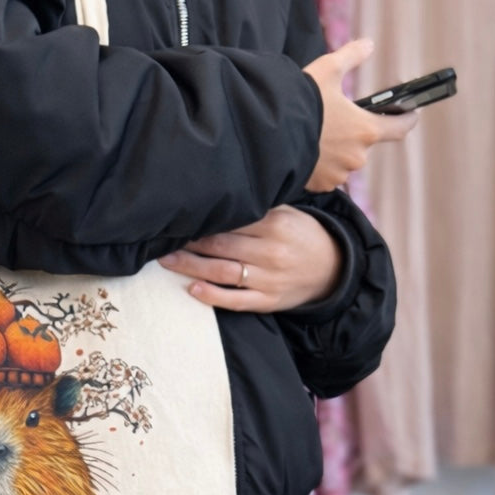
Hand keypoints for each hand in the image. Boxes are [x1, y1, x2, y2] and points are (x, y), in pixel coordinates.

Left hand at [158, 206, 341, 312]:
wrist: (333, 270)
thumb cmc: (302, 236)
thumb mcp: (289, 213)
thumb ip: (259, 206)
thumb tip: (221, 193)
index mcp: (276, 224)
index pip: (232, 220)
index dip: (203, 219)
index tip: (179, 216)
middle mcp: (271, 251)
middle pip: (221, 245)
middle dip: (189, 241)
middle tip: (161, 236)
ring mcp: (269, 278)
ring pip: (223, 272)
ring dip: (191, 266)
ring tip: (166, 260)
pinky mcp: (268, 301)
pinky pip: (236, 300)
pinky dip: (213, 296)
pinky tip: (192, 289)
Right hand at [303, 38, 416, 191]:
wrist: (269, 132)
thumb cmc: (301, 101)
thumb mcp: (327, 69)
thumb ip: (351, 56)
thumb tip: (368, 44)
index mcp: (366, 129)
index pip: (400, 128)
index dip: (407, 120)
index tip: (410, 115)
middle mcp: (358, 156)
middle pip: (363, 142)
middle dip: (353, 131)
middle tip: (334, 118)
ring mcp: (339, 173)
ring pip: (344, 159)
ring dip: (336, 149)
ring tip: (316, 134)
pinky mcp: (321, 184)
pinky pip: (327, 174)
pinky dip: (321, 164)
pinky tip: (306, 149)